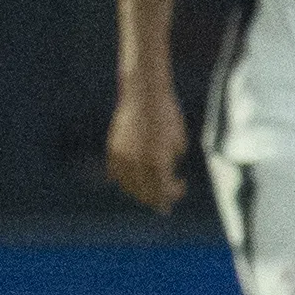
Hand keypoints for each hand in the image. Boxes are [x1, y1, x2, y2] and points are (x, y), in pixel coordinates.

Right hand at [105, 83, 188, 212]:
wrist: (144, 94)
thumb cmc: (167, 115)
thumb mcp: (179, 140)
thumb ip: (172, 161)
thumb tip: (167, 172)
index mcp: (158, 163)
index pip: (165, 191)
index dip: (174, 193)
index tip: (182, 186)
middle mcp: (138, 164)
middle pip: (146, 194)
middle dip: (157, 198)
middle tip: (165, 200)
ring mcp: (123, 158)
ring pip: (129, 186)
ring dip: (140, 192)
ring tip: (149, 191)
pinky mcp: (113, 150)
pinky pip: (117, 174)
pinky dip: (125, 179)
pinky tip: (133, 179)